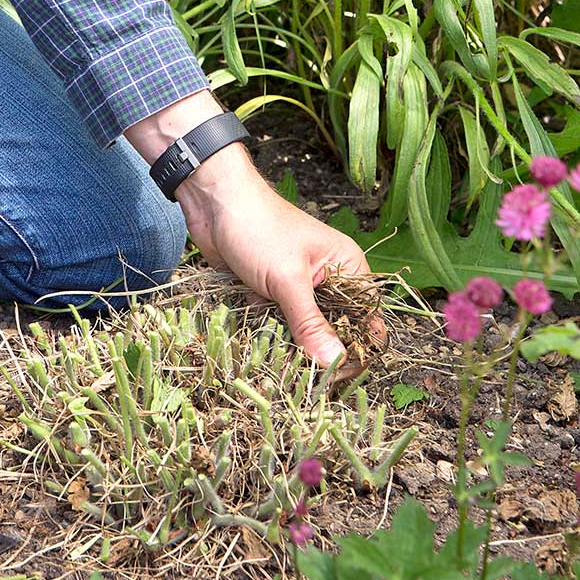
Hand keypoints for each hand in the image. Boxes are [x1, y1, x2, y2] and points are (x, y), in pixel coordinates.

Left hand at [125, 92, 373, 366]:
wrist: (213, 202)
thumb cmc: (258, 229)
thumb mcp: (287, 279)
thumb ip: (310, 322)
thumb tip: (334, 362)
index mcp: (347, 267)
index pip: (366, 318)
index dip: (357, 349)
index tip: (337, 378)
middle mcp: (328, 277)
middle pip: (334, 327)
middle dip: (318, 350)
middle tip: (304, 377)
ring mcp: (297, 284)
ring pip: (301, 327)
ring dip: (289, 342)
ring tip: (279, 363)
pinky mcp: (269, 289)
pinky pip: (275, 320)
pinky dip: (266, 330)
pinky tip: (256, 343)